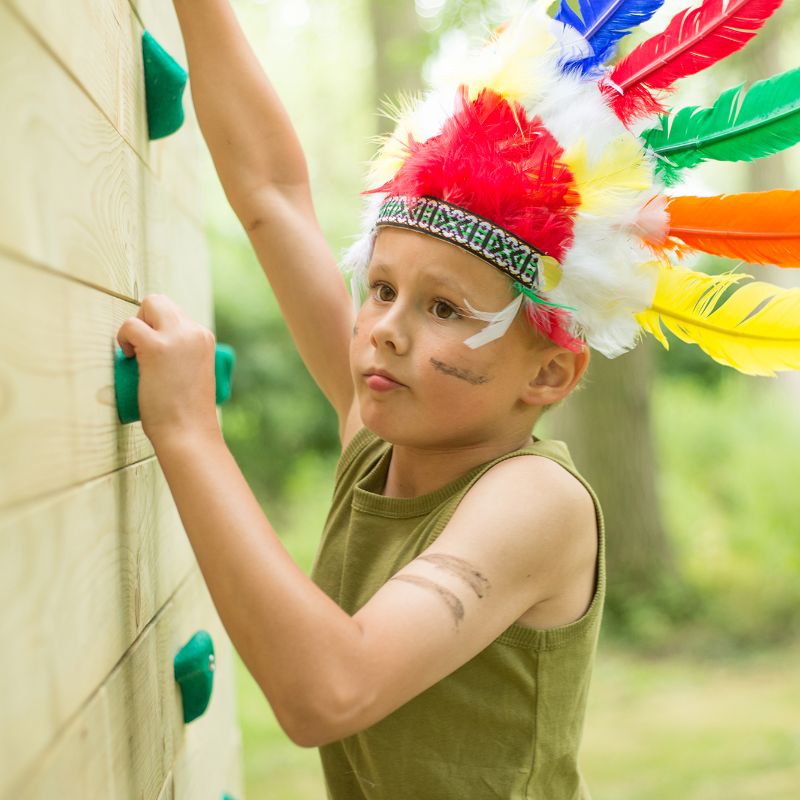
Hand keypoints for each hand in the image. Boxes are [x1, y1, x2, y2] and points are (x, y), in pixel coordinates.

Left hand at [116, 294, 220, 444]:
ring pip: (149, 304)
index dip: (156, 329)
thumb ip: (182, 357)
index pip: (174, 314)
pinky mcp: (157, 347)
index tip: (152, 353)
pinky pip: (130, 325)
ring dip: (135, 326)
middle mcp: (194, 332)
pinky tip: (129, 358)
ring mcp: (177, 337)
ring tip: (135, 355)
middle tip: (140, 349)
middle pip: (160, 302)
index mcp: (204, 338)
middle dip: (144, 320)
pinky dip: (123, 338)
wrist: (188, 433)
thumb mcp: (192, 375)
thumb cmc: (186, 414)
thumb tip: (155, 352)